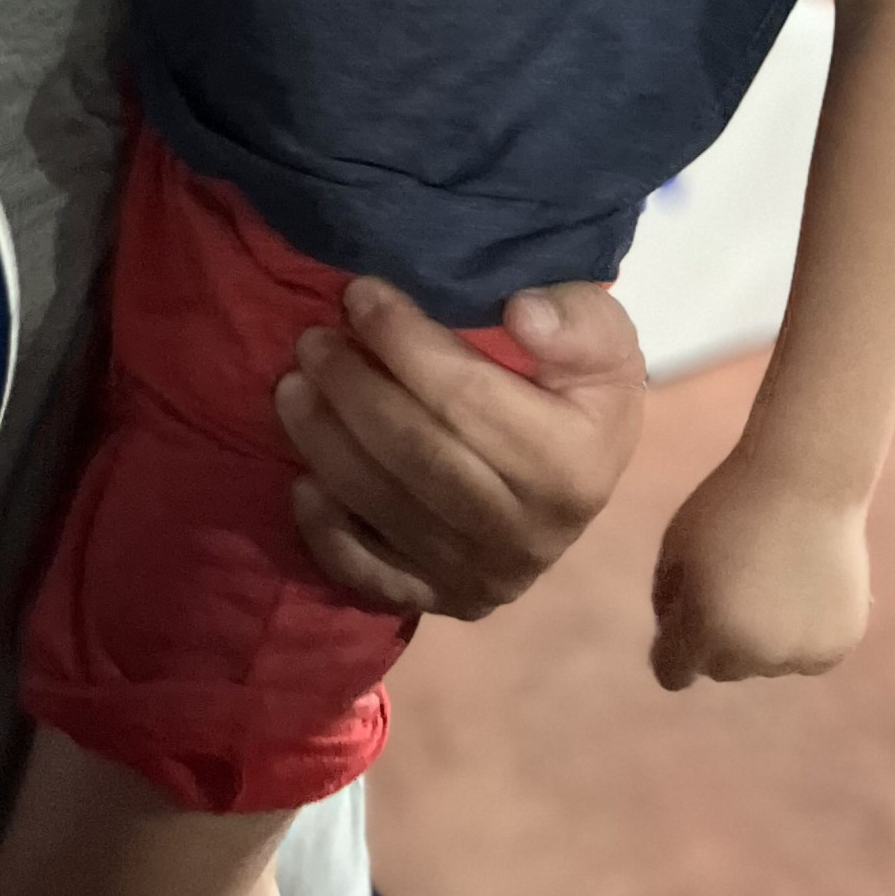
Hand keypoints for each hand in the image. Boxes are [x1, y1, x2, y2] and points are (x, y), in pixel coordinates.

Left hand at [273, 277, 644, 620]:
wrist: (581, 467)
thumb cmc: (579, 385)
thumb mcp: (603, 337)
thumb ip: (576, 321)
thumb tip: (522, 314)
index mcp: (574, 466)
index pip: (469, 398)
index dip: (405, 342)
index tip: (359, 293)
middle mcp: (529, 534)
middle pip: (417, 455)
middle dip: (352, 390)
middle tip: (311, 341)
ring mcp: (484, 578)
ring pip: (386, 508)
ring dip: (326, 444)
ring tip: (291, 388)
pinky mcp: (445, 602)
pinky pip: (371, 575)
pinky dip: (327, 532)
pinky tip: (302, 482)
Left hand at [649, 455, 869, 690]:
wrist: (807, 479)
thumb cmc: (731, 505)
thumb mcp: (676, 547)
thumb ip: (668, 601)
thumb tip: (675, 639)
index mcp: (705, 628)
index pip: (672, 673)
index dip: (669, 651)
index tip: (678, 627)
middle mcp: (754, 654)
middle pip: (722, 666)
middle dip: (718, 637)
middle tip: (733, 580)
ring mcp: (800, 653)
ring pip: (766, 662)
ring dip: (763, 636)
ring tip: (771, 575)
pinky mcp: (838, 646)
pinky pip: (806, 654)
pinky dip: (802, 631)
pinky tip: (803, 585)